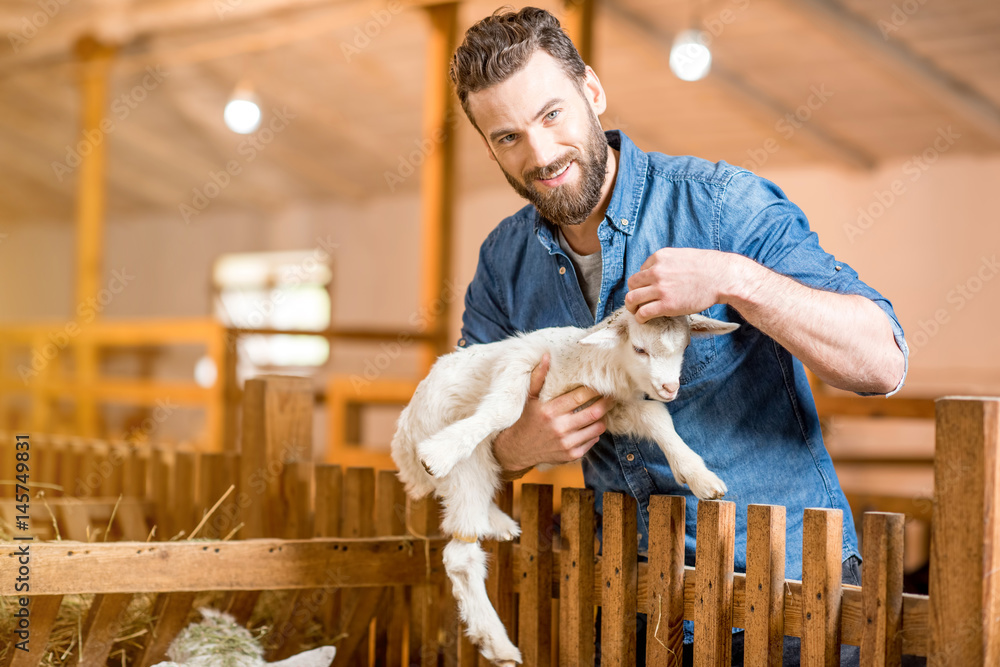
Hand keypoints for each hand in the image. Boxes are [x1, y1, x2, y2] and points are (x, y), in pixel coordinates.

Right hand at [492, 352, 613, 472]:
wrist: (518, 449)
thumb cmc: (526, 419)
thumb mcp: (530, 397)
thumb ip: (539, 376)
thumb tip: (547, 356)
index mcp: (550, 410)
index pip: (581, 396)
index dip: (596, 389)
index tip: (604, 383)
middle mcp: (559, 428)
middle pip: (594, 412)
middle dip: (607, 402)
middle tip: (613, 395)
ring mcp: (567, 443)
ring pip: (598, 427)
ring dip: (603, 418)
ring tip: (602, 410)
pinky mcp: (571, 455)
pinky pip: (593, 441)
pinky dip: (595, 432)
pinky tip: (590, 425)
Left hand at [625, 248, 739, 322]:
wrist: (721, 277)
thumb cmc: (707, 267)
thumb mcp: (682, 256)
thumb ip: (668, 264)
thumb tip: (660, 274)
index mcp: (659, 257)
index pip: (641, 270)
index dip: (644, 281)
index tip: (650, 289)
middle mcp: (656, 271)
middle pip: (632, 284)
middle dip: (633, 292)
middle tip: (638, 301)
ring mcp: (660, 288)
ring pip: (632, 298)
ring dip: (631, 306)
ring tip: (636, 311)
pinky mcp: (666, 305)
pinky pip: (643, 312)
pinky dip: (639, 317)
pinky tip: (643, 320)